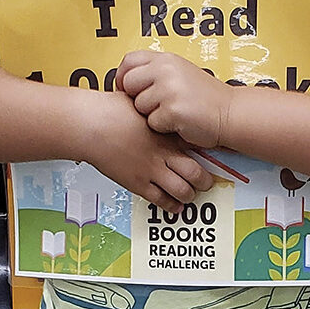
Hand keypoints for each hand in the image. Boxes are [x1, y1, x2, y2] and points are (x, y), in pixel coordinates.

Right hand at [84, 92, 214, 213]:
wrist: (92, 124)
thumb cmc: (112, 110)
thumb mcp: (141, 102)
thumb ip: (156, 109)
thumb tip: (162, 104)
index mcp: (166, 132)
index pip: (196, 143)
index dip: (209, 150)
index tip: (217, 154)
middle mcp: (163, 153)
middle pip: (196, 172)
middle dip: (206, 180)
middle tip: (208, 182)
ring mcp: (151, 169)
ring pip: (183, 190)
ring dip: (190, 194)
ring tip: (192, 194)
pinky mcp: (137, 183)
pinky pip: (160, 200)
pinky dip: (171, 205)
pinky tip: (175, 206)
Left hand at [114, 50, 233, 148]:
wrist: (230, 112)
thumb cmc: (205, 97)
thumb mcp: (180, 72)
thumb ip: (155, 71)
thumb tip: (125, 80)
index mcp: (166, 59)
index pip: (129, 60)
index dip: (123, 77)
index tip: (127, 89)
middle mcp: (166, 70)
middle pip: (129, 84)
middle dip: (136, 98)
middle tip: (154, 105)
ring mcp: (169, 89)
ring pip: (139, 106)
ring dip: (152, 114)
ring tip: (173, 112)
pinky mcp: (173, 110)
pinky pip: (152, 123)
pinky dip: (163, 127)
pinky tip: (179, 121)